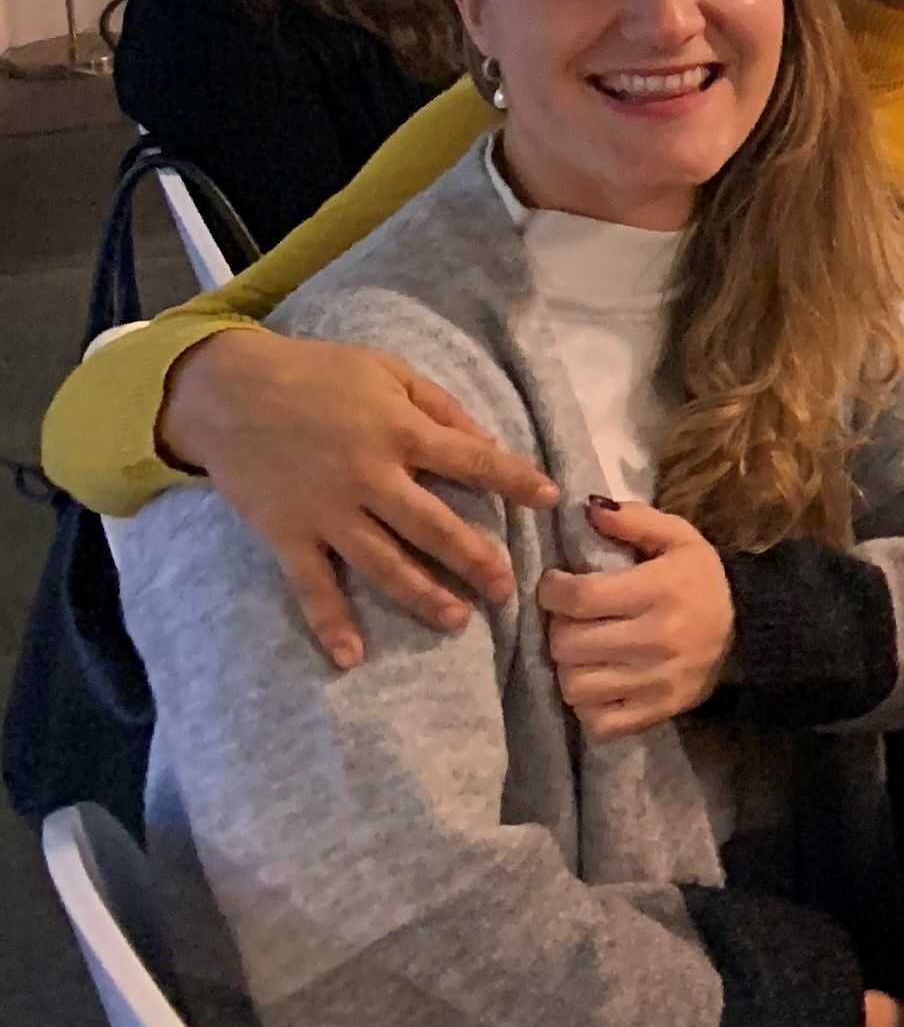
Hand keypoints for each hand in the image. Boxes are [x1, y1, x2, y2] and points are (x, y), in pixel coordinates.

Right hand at [154, 327, 559, 666]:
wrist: (227, 389)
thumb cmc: (317, 372)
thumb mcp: (389, 370)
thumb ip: (441, 407)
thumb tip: (485, 443)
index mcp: (402, 431)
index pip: (474, 461)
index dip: (516, 480)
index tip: (551, 499)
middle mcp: (370, 476)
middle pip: (434, 526)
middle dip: (475, 559)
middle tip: (507, 590)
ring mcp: (327, 511)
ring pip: (384, 563)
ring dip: (422, 595)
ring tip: (457, 621)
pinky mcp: (286, 533)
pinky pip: (312, 584)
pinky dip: (330, 622)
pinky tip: (351, 656)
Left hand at [538, 498, 733, 736]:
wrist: (748, 633)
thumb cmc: (702, 582)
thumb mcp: (679, 539)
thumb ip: (634, 521)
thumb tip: (588, 509)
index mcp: (659, 591)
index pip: (579, 598)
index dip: (553, 592)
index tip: (557, 587)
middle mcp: (655, 639)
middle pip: (568, 645)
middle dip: (558, 630)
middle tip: (572, 621)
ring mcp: (654, 683)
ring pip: (575, 686)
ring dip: (570, 669)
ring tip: (583, 653)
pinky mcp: (655, 713)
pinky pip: (597, 722)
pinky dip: (588, 706)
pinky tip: (599, 684)